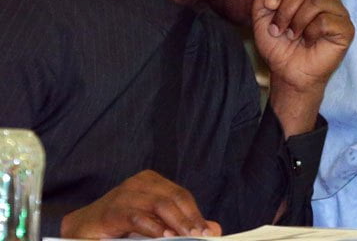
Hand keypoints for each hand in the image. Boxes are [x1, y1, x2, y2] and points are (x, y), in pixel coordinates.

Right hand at [60, 170, 221, 238]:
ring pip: (159, 205)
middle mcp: (139, 182)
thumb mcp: (155, 223)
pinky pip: (137, 217)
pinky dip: (153, 228)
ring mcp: (124, 194)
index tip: (207, 232)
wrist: (81, 229)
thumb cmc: (119, 225)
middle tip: (201, 236)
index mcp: (152, 181)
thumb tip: (214, 229)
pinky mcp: (112, 210)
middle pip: (174, 198)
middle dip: (190, 220)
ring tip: (187, 238)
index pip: (182, 196)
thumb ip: (181, 225)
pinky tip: (163, 237)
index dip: (196, 214)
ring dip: (176, 224)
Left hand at [252, 0, 353, 134]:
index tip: (269, 8)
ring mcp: (338, 13)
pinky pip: (326, 20)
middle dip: (285, 11)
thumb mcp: (264, 15)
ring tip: (293, 36)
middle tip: (280, 29)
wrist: (287, 74)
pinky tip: (310, 41)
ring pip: (315, 2)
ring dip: (296, 22)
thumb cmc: (279, 46)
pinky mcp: (346, 29)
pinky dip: (311, 32)